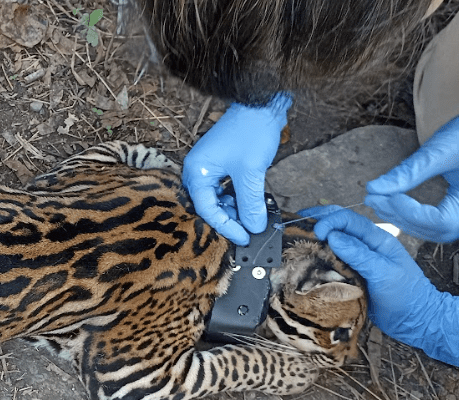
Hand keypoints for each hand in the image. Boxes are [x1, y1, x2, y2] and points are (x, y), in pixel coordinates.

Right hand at [183, 93, 290, 244]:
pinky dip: (239, 197)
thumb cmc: (251, 131)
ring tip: (254, 217)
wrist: (262, 102)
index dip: (226, 226)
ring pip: (220, 198)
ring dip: (236, 208)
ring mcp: (211, 166)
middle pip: (211, 205)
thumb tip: (255, 227)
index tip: (245, 238)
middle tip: (250, 230)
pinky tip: (252, 202)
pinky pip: (227, 187)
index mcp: (197, 171)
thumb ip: (251, 203)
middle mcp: (199, 170)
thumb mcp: (251, 173)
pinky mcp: (224, 162)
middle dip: (230, 218)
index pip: (207, 209)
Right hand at [305, 205, 458, 369]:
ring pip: (334, 239)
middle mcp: (366, 245)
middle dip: (317, 219)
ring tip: (295, 236)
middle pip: (338, 224)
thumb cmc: (405, 296)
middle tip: (294, 223)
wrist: (415, 320)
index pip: (348, 219)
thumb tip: (333, 236)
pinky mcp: (352, 272)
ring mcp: (359, 258)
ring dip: (315, 236)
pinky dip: (318, 253)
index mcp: (377, 239)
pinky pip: (333, 258)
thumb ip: (360, 254)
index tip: (315, 232)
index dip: (329, 220)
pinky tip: (306, 256)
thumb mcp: (384, 273)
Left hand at [366, 71, 458, 242]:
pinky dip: (420, 220)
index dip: (410, 213)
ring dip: (409, 222)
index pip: (443, 220)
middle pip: (440, 230)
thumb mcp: (440, 147)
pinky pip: (445, 225)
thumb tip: (374, 188)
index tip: (386, 196)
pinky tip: (399, 206)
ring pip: (442, 232)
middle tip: (374, 200)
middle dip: (403, 218)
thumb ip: (408, 171)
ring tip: (382, 203)